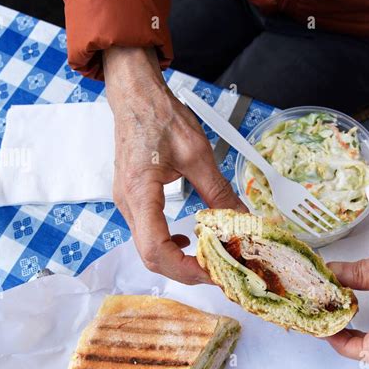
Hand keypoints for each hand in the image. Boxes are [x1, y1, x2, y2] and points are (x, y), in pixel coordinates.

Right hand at [103, 47, 245, 283]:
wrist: (135, 96)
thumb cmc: (159, 116)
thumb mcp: (197, 153)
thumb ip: (218, 191)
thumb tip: (241, 218)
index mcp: (140, 192)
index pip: (156, 249)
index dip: (185, 268)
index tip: (214, 271)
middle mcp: (128, 204)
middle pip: (152, 257)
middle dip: (187, 270)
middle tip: (219, 270)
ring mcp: (127, 204)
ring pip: (149, 250)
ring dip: (180, 260)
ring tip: (210, 257)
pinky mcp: (132, 201)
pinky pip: (148, 235)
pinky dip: (170, 245)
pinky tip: (189, 238)